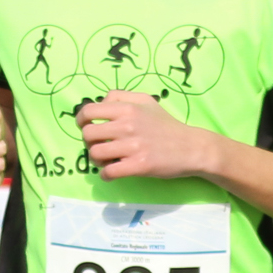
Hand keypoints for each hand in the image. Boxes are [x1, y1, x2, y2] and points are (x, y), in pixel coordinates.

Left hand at [78, 90, 213, 181]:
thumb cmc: (167, 125)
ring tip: (106, 161)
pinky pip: (108, 172)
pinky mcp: (139, 166)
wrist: (191, 147)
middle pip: (88, 134)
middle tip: (100, 146)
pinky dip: (105, 175)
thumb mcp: (147, 101)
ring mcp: (133, 146)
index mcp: (128, 108)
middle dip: (89, 142)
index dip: (81, 121)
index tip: (86, 127)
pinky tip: (111, 173)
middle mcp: (128, 125)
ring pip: (95, 153)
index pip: (89, 111)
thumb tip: (101, 101)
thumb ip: (123, 97)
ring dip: (96, 160)